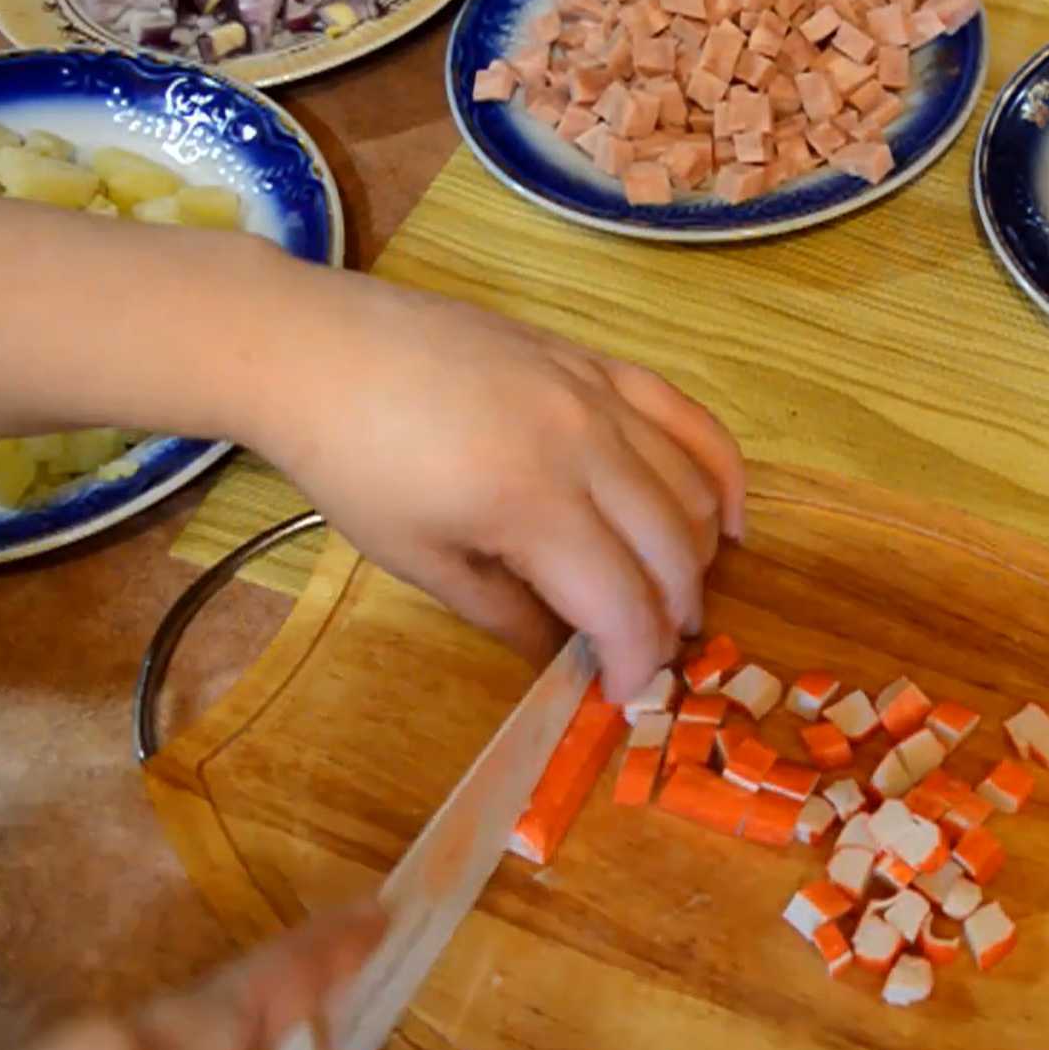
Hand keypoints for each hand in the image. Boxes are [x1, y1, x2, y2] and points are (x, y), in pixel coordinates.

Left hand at [252, 268, 746, 701]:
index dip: (638, 662)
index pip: (623, 603)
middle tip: (652, 652)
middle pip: (673, 548)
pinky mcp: (596, 361)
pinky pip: (686, 415)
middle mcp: (583, 445)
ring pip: (692, 486)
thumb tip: (568, 658)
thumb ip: (506, 614)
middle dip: (675, 616)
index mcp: (529, 504)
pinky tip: (730, 514)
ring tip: (678, 593)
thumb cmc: (353, 467)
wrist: (319, 352)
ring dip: (699, 553)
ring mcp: (597, 394)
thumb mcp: (419, 561)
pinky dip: (721, 469)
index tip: (628, 697)